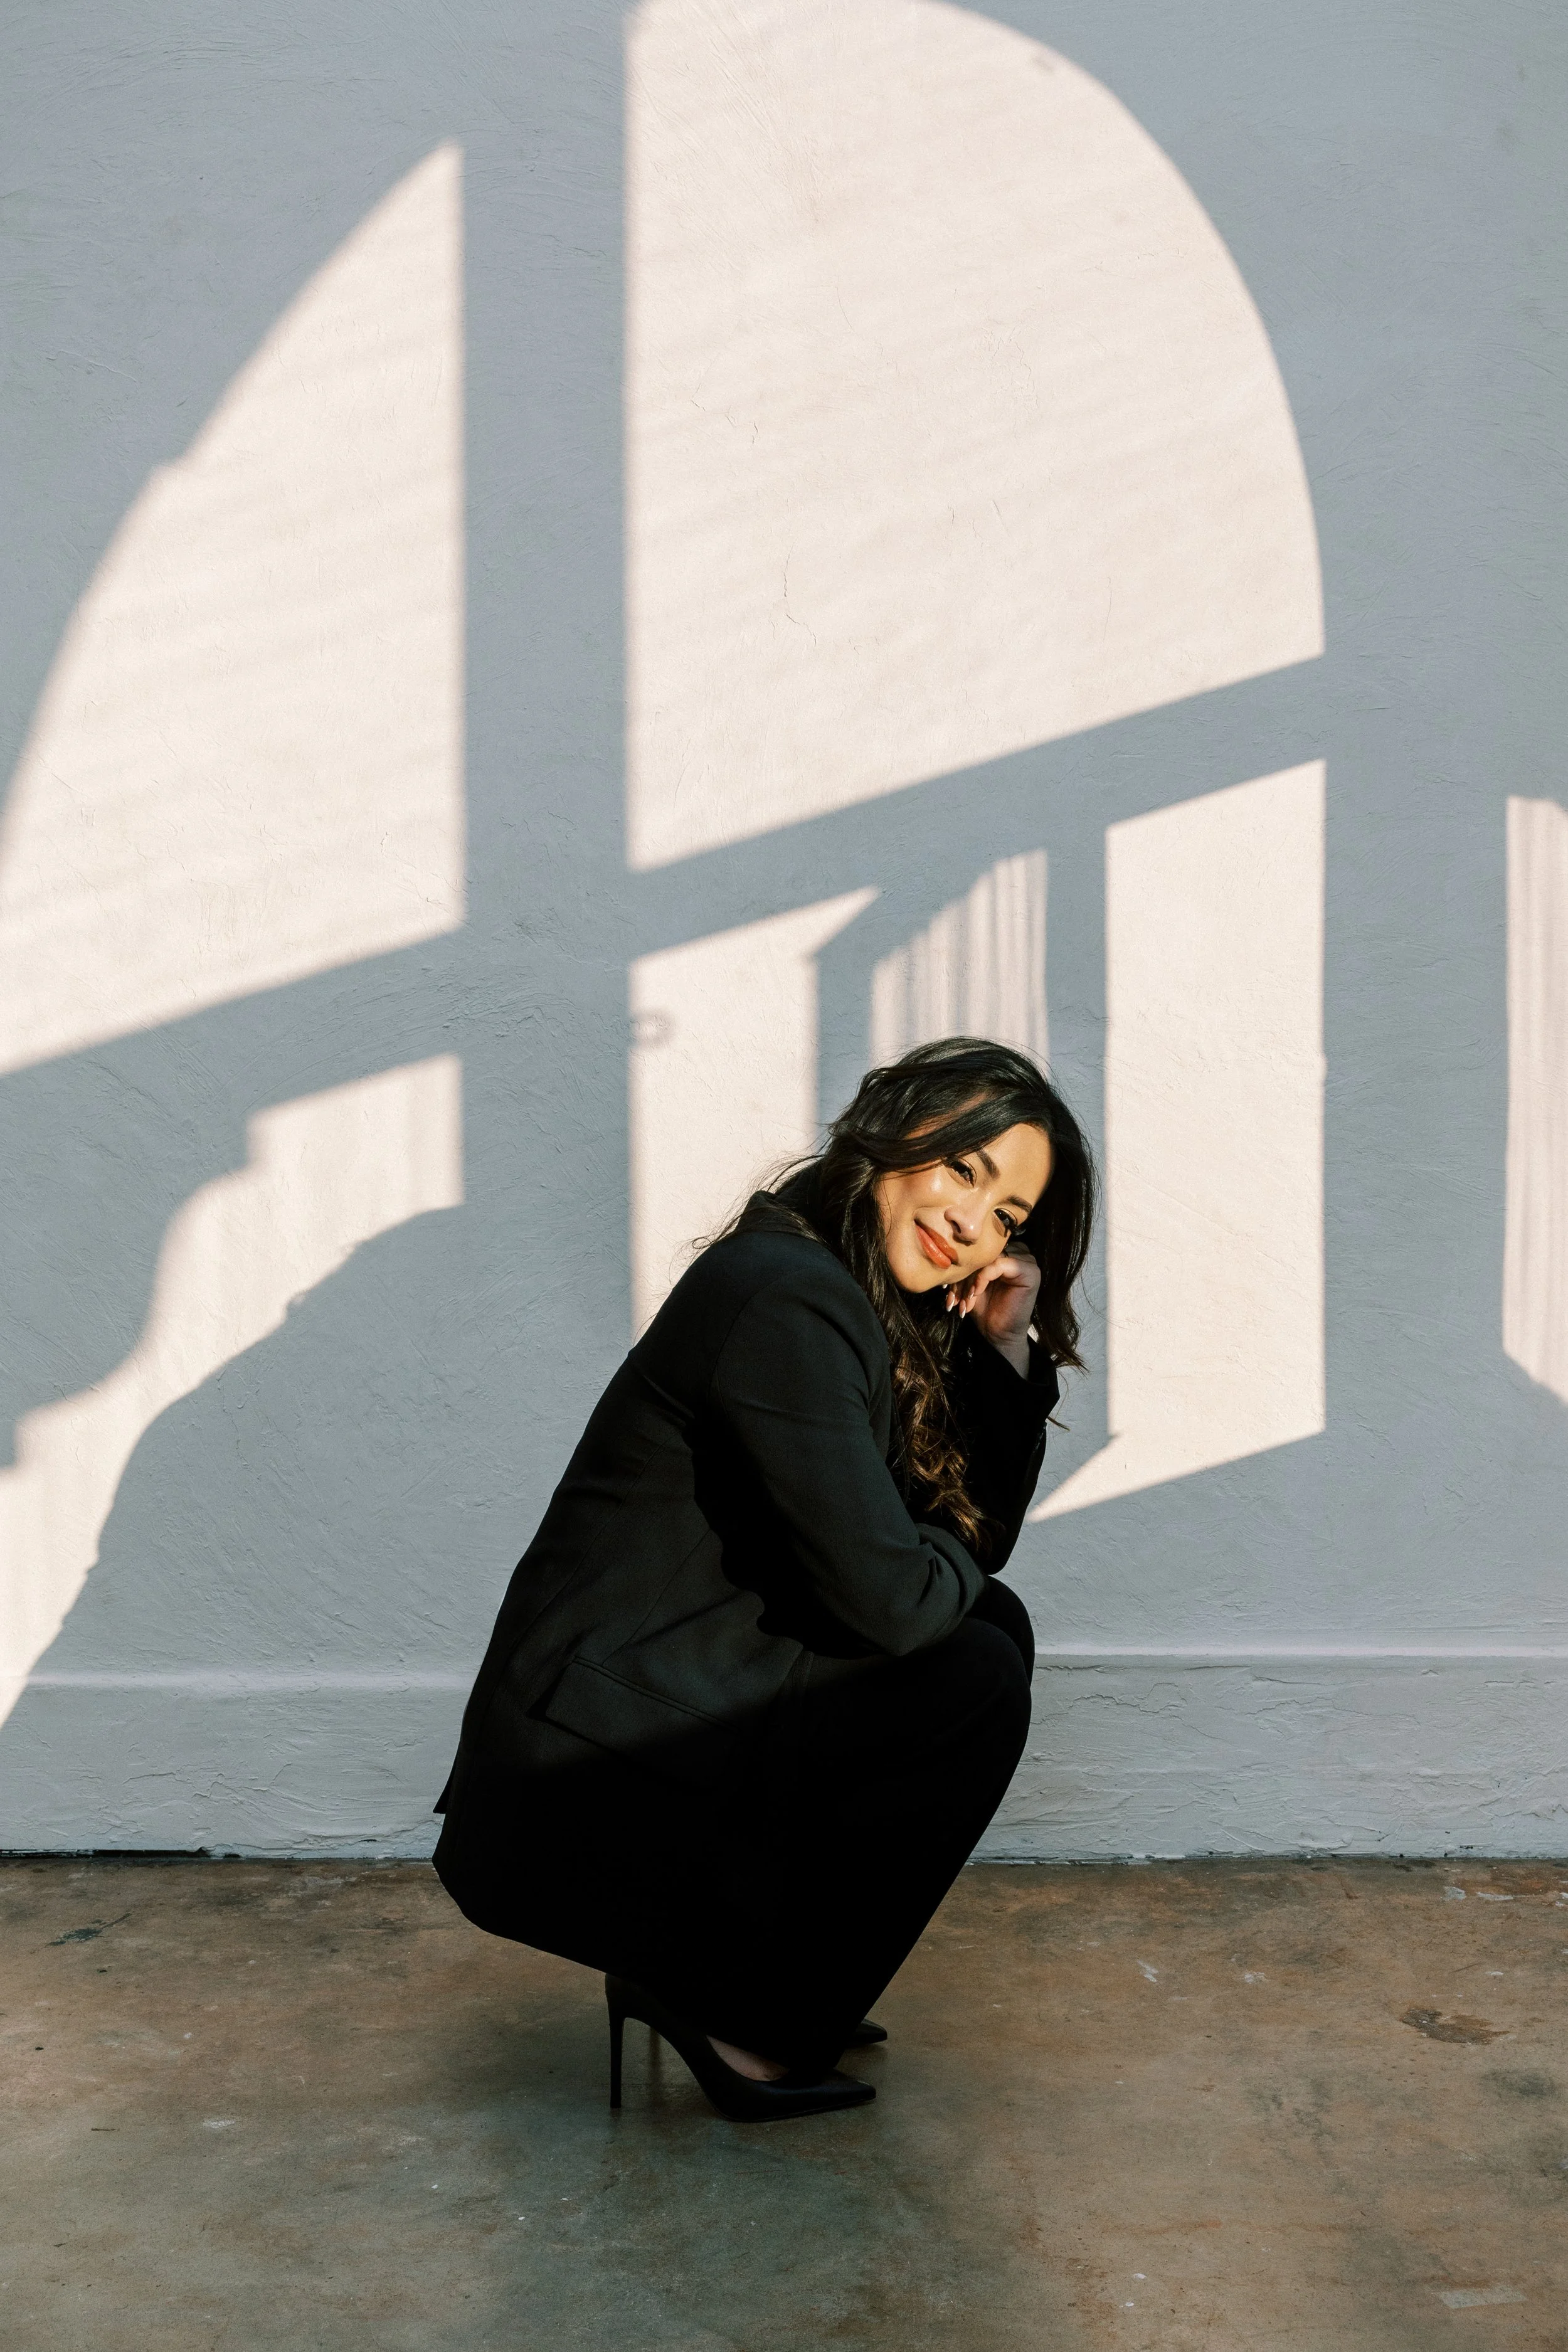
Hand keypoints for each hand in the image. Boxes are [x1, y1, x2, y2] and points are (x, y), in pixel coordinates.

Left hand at [945, 1243, 1040, 1372]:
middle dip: (965, 1274)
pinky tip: (976, 1292)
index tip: (947, 1287)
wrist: (998, 1333)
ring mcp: (1027, 1261)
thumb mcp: (970, 1281)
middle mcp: (1018, 1252)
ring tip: (966, 1298)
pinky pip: (1000, 1264)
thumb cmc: (985, 1307)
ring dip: (972, 1278)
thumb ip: (967, 1264)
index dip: (961, 1266)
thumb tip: (950, 1251)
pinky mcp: (1030, 1272)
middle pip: (984, 1253)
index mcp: (1005, 1252)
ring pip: (990, 1257)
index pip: (978, 1249)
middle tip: (954, 1296)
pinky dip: (983, 1277)